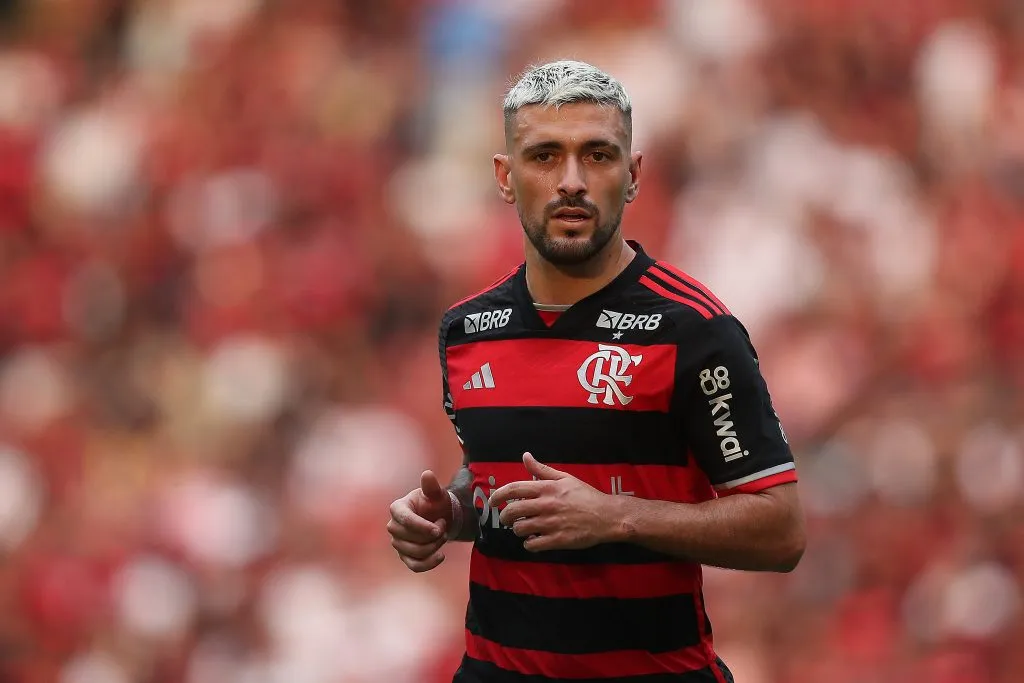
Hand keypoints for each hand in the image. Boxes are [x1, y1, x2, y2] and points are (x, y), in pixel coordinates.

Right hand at [387, 470, 452, 571]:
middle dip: (432, 536)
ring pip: (415, 553)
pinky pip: (414, 566)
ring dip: (434, 547)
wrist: (439, 518)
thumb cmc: (435, 503)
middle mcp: (393, 526)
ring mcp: (397, 543)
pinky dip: (429, 563)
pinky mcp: (405, 556)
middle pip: (411, 539)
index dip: (423, 527)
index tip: (439, 528)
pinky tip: (441, 555)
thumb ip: (431, 486)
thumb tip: (427, 474)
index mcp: (398, 508)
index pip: (405, 520)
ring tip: (443, 536)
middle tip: (443, 526)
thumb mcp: (436, 493)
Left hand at [489, 453, 613, 552]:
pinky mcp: (557, 540)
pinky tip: (533, 540)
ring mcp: (551, 523)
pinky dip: (529, 544)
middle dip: (504, 516)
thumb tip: (525, 456)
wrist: (607, 516)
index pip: (514, 489)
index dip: (498, 495)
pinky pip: (533, 545)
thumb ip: (542, 469)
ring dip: (517, 530)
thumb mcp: (565, 478)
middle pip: (513, 511)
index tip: (492, 501)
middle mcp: (546, 505)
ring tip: (523, 529)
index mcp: (547, 488)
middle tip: (506, 519)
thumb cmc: (586, 495)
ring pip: (520, 529)